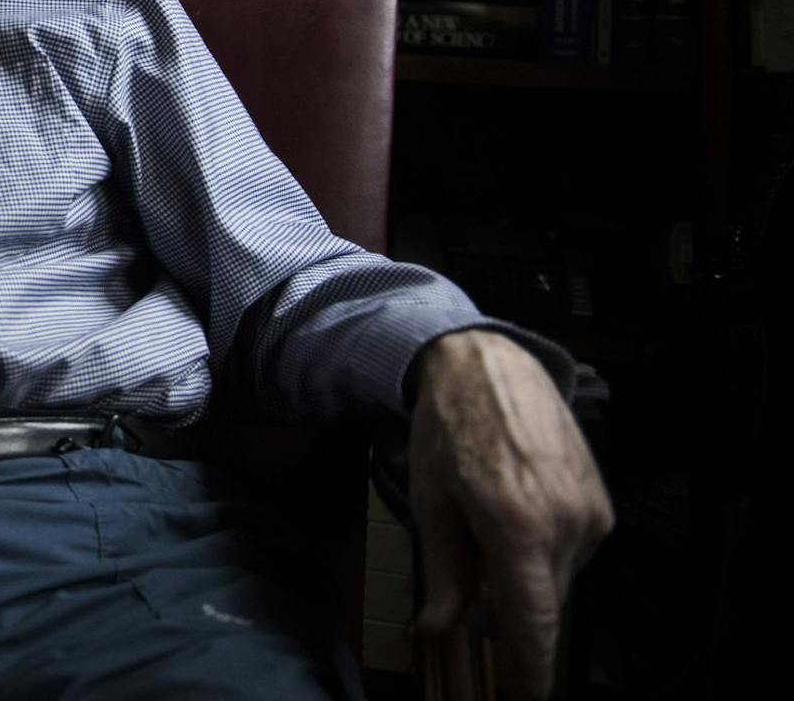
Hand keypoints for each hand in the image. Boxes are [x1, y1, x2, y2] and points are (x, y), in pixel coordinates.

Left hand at [409, 330, 613, 699]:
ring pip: (558, 578)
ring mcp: (591, 513)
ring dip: (525, 576)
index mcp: (517, 525)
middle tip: (473, 585)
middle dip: (510, 612)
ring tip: (488, 526)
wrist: (490, 365)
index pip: (533, 620)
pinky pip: (573, 552)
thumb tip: (440, 628)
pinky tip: (515, 514)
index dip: (530, 666)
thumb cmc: (449, 428)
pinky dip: (543, 551)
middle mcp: (566, 524)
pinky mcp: (602, 504)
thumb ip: (443, 570)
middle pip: (543, 603)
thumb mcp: (431, 499)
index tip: (523, 695)